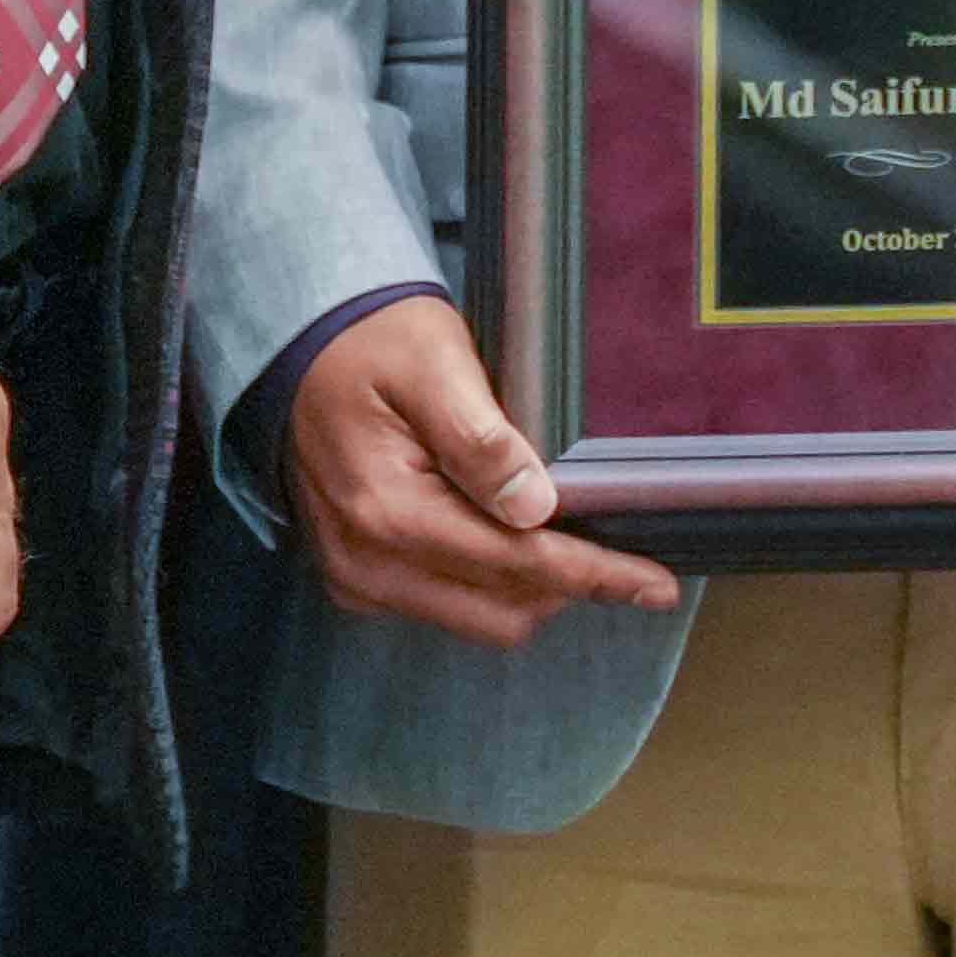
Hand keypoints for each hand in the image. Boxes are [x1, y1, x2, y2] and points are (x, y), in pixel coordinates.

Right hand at [284, 296, 683, 650]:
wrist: (299, 341)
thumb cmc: (371, 339)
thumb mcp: (434, 362)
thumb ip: (481, 439)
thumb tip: (537, 508)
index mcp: (386, 512)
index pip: (516, 566)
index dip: (594, 576)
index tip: (656, 585)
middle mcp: (366, 564)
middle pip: (502, 611)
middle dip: (568, 586)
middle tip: (616, 546)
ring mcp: (356, 577)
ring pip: (475, 618)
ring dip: (529, 587)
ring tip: (563, 533)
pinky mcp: (356, 576)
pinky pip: (442, 605)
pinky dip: (487, 582)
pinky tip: (506, 532)